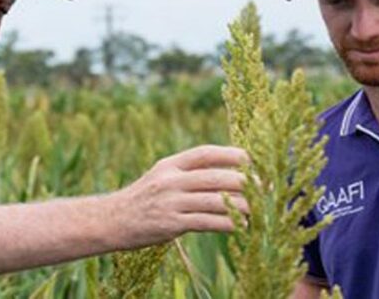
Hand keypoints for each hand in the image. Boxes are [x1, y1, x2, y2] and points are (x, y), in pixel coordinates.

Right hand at [108, 145, 247, 249]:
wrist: (111, 220)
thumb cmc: (143, 200)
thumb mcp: (160, 177)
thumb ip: (187, 173)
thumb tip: (225, 173)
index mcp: (170, 164)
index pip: (206, 153)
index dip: (232, 154)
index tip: (254, 158)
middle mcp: (170, 180)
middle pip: (216, 177)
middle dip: (246, 181)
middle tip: (266, 187)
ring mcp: (170, 202)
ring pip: (215, 200)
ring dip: (242, 205)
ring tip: (260, 209)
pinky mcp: (171, 224)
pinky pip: (207, 222)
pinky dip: (228, 223)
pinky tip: (241, 226)